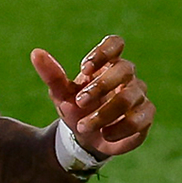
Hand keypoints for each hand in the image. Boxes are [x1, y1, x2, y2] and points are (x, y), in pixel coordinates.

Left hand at [31, 35, 154, 157]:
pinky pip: (139, 120)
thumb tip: (36, 53)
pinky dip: (119, 130)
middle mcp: (126, 76)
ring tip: (83, 127)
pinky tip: (105, 135)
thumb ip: (51, 74)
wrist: (86, 138)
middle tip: (79, 102)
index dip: (103, 52)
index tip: (84, 68)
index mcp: (106, 64)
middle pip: (124, 69)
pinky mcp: (145, 116)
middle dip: (100, 87)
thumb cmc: (76, 109)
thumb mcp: (60, 94)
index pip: (115, 43)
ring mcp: (139, 95)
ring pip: (129, 98)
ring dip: (104, 114)